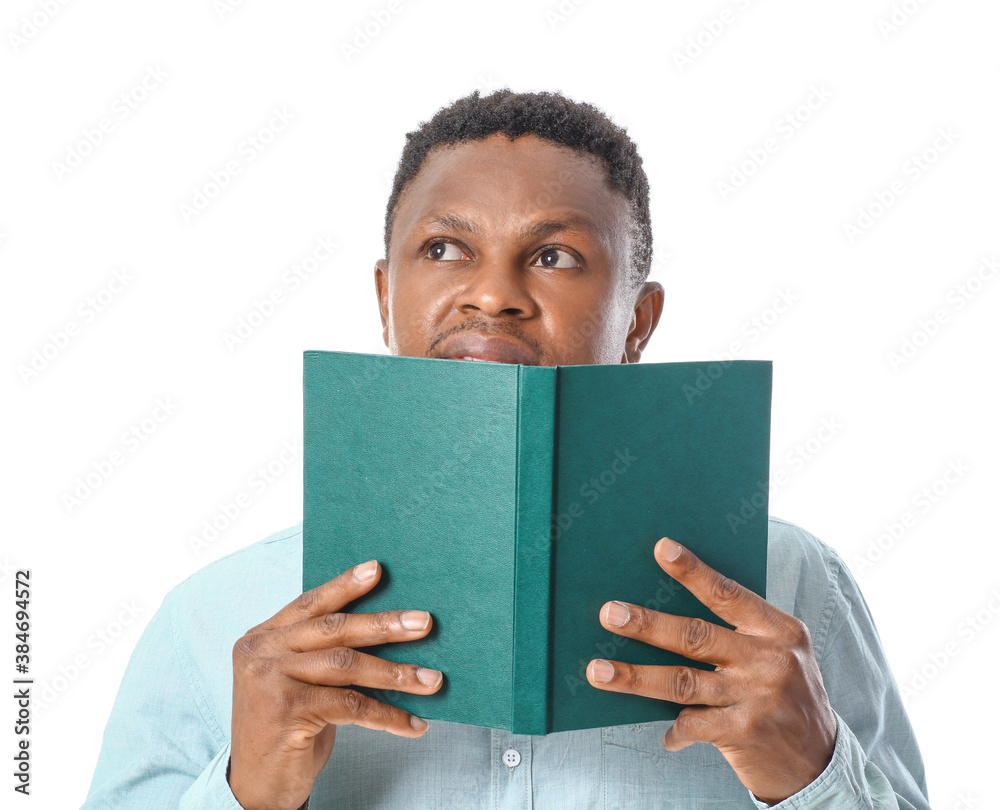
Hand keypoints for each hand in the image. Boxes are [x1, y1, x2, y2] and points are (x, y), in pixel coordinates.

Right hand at [229, 560, 442, 809]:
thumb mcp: (296, 681)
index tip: (378, 570)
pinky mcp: (287, 711)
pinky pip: (352, 705)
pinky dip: (388, 714)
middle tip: (424, 623)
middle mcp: (261, 652)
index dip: (345, 586)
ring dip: (397, 674)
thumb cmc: (286, 728)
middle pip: (335, 630)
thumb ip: (320, 651)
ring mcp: (270, 680)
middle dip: (384, 625)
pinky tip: (412, 723)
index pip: (310, 603)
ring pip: (348, 665)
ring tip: (432, 680)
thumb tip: (385, 625)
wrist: (257, 786)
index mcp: (261, 637)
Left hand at [586, 538, 836, 804]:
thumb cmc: (787, 695)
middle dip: (647, 624)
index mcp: (778, 630)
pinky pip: (693, 725)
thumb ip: (738, 634)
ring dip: (635, 677)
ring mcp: (756, 697)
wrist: (822, 761)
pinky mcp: (743, 733)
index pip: (728, 594)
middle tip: (609, 613)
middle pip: (694, 636)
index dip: (693, 571)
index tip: (661, 548)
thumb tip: (667, 609)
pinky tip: (664, 735)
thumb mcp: (780, 654)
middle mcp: (769, 660)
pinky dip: (674, 730)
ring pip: (681, 682)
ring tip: (598, 671)